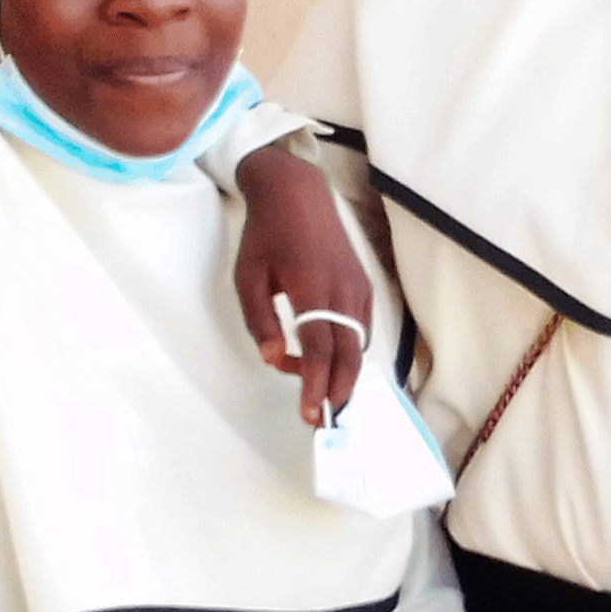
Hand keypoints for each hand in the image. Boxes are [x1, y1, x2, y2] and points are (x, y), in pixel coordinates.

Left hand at [231, 145, 367, 425]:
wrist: (297, 194)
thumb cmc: (267, 235)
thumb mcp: (248, 277)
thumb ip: (260, 320)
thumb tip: (274, 359)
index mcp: (312, 288)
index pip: (320, 349)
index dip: (316, 384)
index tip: (310, 413)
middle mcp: (343, 291)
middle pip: (350, 355)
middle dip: (338, 391)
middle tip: (320, 417)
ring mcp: (358, 288)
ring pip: (359, 345)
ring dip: (341, 372)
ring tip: (314, 386)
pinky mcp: (363, 286)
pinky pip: (361, 329)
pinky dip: (347, 351)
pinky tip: (324, 355)